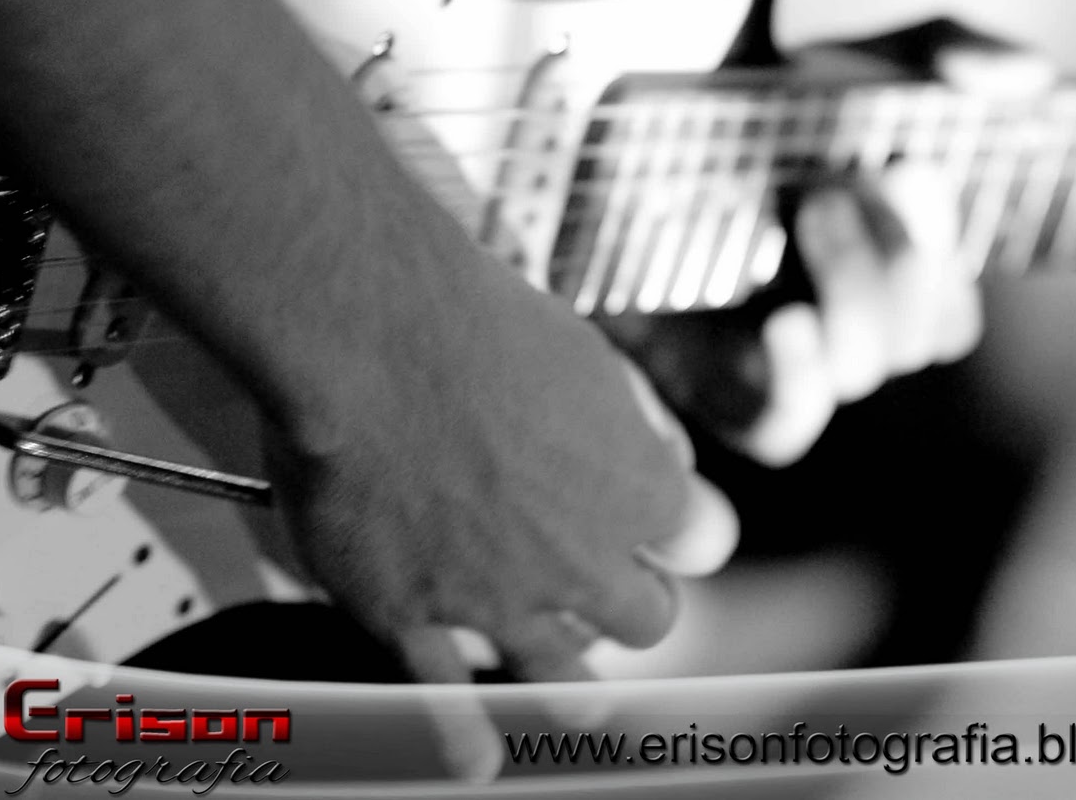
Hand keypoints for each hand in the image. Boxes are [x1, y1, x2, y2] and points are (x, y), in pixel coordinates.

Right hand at [266, 223, 735, 779]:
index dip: (685, 526)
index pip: (703, 540)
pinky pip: (445, 701)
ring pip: (566, 678)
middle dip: (636, 599)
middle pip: (647, 617)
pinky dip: (463, 739)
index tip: (665, 518)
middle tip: (612, 582)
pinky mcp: (413, 618)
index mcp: (640, 488)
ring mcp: (498, 600)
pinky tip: (477, 762)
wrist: (372, 335)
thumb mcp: (590, 352)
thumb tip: (653, 450)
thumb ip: (631, 419)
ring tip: (582, 697)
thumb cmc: (478, 320)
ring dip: (578, 687)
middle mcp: (583, 559)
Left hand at [607, 22, 1050, 466]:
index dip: (944, 264)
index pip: (948, 318)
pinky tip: (788, 322)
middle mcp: (835, 330)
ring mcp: (776, 361)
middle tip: (840, 180)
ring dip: (856, 289)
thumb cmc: (754, 106)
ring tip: (809, 209)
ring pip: (860, 372)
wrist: (631, 120)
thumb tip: (1028, 77)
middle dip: (899, 260)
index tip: (908, 169)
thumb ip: (943, 51)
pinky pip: (779, 430)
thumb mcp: (852, 63)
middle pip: (913, 343)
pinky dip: (800, 382)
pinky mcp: (710, 381)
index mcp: (882, 280)